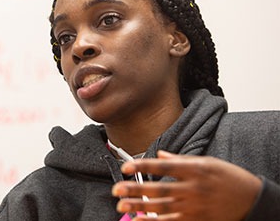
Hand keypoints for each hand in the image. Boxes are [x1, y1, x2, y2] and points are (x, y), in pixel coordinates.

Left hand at [112, 151, 261, 220]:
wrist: (252, 200)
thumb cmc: (229, 177)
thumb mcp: (207, 162)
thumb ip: (180, 160)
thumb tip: (159, 155)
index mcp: (193, 170)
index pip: (162, 167)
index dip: (142, 166)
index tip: (125, 166)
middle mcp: (192, 189)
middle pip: (158, 189)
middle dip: (134, 190)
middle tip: (116, 189)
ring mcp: (194, 207)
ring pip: (161, 208)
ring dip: (139, 207)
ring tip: (122, 205)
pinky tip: (140, 220)